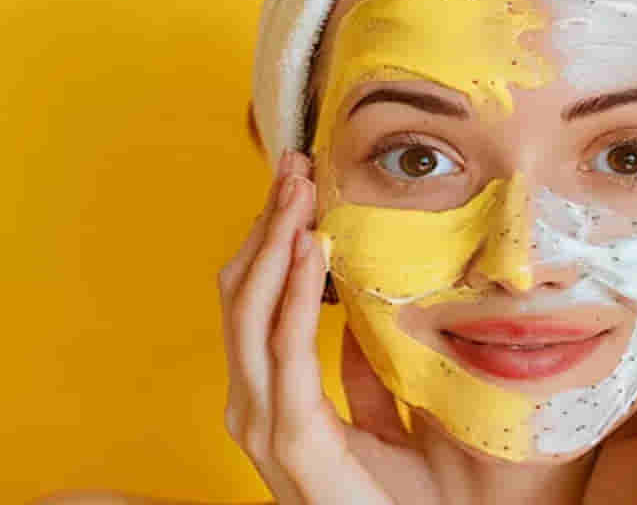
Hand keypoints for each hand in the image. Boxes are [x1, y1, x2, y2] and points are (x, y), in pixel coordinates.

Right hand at [217, 148, 401, 503]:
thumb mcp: (380, 423)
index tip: (296, 184)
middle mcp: (253, 406)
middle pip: (241, 295)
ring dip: (274, 242)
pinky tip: (308, 249)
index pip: (253, 302)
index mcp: (269, 399)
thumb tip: (362, 322)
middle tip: (294, 164)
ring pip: (250, 312)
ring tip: (300, 188)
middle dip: (264, 225)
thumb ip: (362, 377)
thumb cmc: (394, 500)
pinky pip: (286, 351)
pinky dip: (295, 294)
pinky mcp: (293, 438)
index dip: (267, 239)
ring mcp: (263, 423)